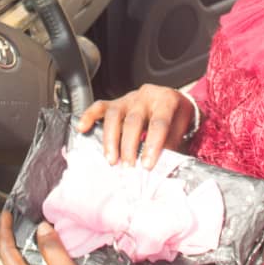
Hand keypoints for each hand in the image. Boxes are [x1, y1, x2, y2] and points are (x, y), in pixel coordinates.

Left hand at [0, 210, 99, 264]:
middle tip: (22, 221)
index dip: (5, 230)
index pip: (6, 252)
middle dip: (19, 239)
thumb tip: (42, 229)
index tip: (6, 214)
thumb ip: (51, 247)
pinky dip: (47, 261)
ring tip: (42, 234)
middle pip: (17, 260)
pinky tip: (58, 257)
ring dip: (36, 250)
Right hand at [76, 84, 195, 168]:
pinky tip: (83, 128)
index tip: (147, 165)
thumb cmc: (176, 118)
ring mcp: (129, 98)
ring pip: (115, 115)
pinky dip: (89, 116)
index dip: (153, 145)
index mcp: (166, 101)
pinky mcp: (115, 102)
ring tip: (111, 159)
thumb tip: (161, 168)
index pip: (158, 123)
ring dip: (111, 139)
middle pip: (134, 120)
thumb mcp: (180, 130)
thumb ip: (171, 146)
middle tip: (128, 166)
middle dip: (129, 146)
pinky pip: (100, 106)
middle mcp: (146, 97)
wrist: (173, 102)